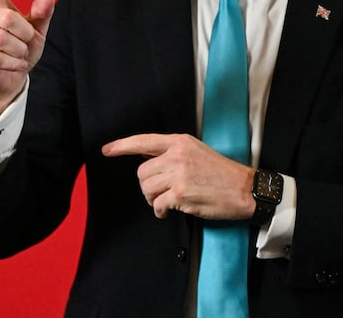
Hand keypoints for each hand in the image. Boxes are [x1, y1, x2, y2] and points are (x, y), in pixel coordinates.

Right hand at [0, 0, 54, 121]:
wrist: (13, 79)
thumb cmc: (22, 51)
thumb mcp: (36, 33)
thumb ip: (42, 15)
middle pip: (6, 18)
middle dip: (24, 33)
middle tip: (26, 44)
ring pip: (1, 39)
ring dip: (19, 51)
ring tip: (20, 56)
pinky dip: (13, 63)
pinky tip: (18, 65)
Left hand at [102, 133, 255, 220]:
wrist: (246, 190)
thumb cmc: (222, 173)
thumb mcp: (196, 151)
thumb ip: (171, 152)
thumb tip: (145, 157)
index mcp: (179, 142)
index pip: (143, 141)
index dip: (122, 146)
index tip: (107, 150)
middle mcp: (176, 156)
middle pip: (141, 172)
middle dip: (147, 186)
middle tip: (159, 193)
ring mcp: (178, 175)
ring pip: (147, 188)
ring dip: (152, 199)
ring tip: (166, 201)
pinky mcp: (181, 194)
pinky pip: (157, 205)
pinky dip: (159, 211)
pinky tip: (168, 212)